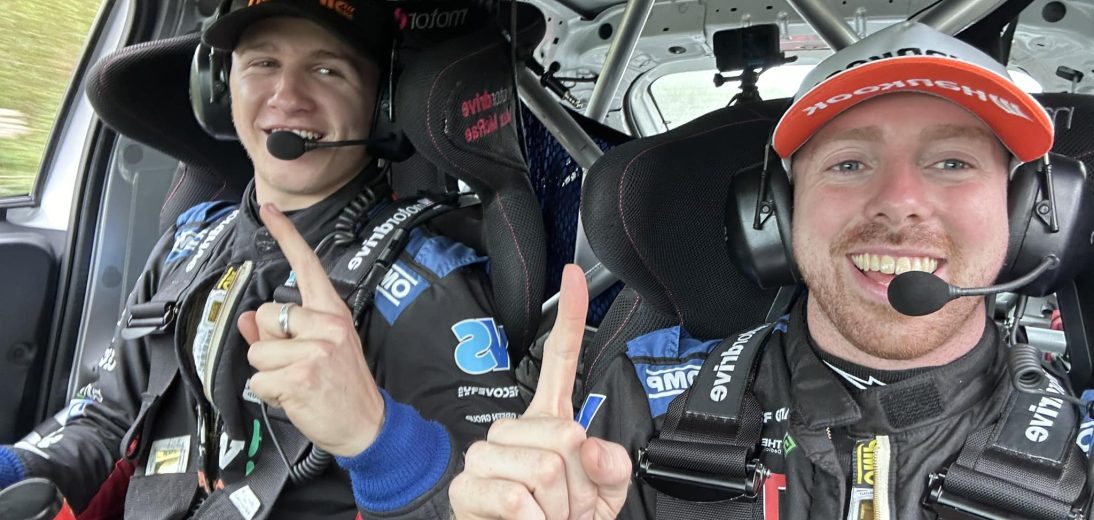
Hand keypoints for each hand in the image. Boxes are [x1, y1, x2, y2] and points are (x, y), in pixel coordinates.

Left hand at [237, 203, 384, 456]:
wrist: (368, 426)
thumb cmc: (343, 388)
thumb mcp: (319, 351)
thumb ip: (280, 331)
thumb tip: (247, 320)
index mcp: (333, 313)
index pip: (307, 266)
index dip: (286, 236)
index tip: (268, 209)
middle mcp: (327, 325)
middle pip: (265, 315)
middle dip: (267, 343)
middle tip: (295, 364)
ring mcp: (315, 349)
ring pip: (256, 350)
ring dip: (267, 373)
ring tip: (297, 383)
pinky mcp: (301, 375)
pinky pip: (258, 380)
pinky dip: (268, 394)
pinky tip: (295, 398)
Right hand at [450, 264, 630, 518]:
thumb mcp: (603, 497)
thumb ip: (612, 466)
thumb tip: (587, 443)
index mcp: (549, 421)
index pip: (558, 361)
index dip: (568, 317)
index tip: (575, 275)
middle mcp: (513, 429)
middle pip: (565, 435)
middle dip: (580, 487)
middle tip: (566, 508)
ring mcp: (485, 455)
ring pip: (545, 469)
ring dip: (558, 509)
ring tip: (546, 518)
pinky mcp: (466, 487)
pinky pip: (516, 498)